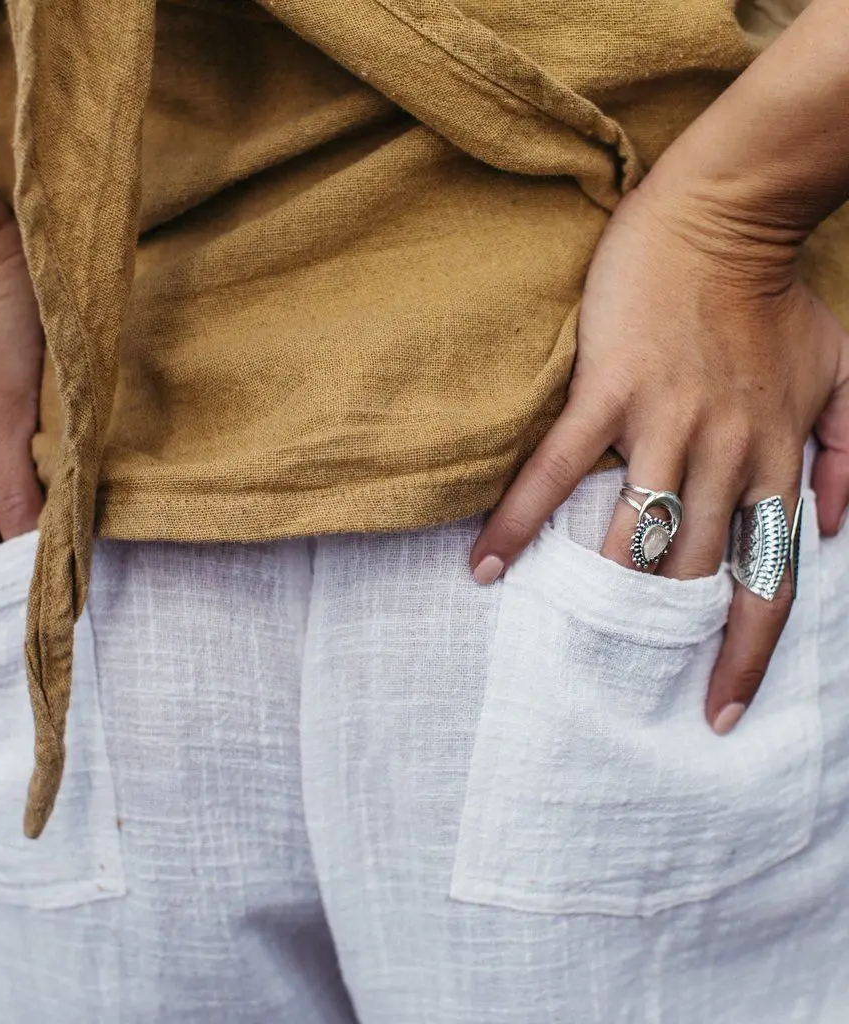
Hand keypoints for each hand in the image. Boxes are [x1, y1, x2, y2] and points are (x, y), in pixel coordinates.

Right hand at [469, 182, 848, 732]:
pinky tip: (485, 567)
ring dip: (594, 595)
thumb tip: (832, 530)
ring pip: (633, 532)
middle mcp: (727, 451)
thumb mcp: (842, 371)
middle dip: (660, 636)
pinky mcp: (609, 390)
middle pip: (693, 569)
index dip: (746, 652)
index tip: (719, 711)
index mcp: (778, 455)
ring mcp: (665, 421)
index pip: (769, 577)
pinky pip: (559, 468)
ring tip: (556, 643)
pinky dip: (519, 520)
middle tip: (619, 683)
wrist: (725, 216)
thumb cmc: (776, 294)